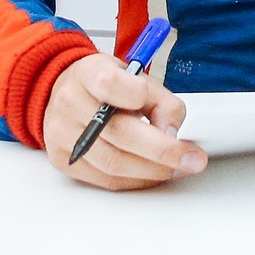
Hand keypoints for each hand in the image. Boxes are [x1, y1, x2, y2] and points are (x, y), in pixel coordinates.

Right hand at [44, 53, 206, 191]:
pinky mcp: (64, 159)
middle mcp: (71, 102)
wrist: (68, 92)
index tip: (165, 115)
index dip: (139, 98)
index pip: (110, 84)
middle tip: (191, 160)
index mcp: (90, 73)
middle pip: (119, 133)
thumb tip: (172, 135)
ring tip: (176, 169)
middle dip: (162, 151)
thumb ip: (161, 102)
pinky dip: (135, 180)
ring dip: (152, 171)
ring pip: (114, 163)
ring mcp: (63, 133)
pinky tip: (152, 174)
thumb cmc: (107, 85)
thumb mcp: (137, 78)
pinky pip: (105, 179)